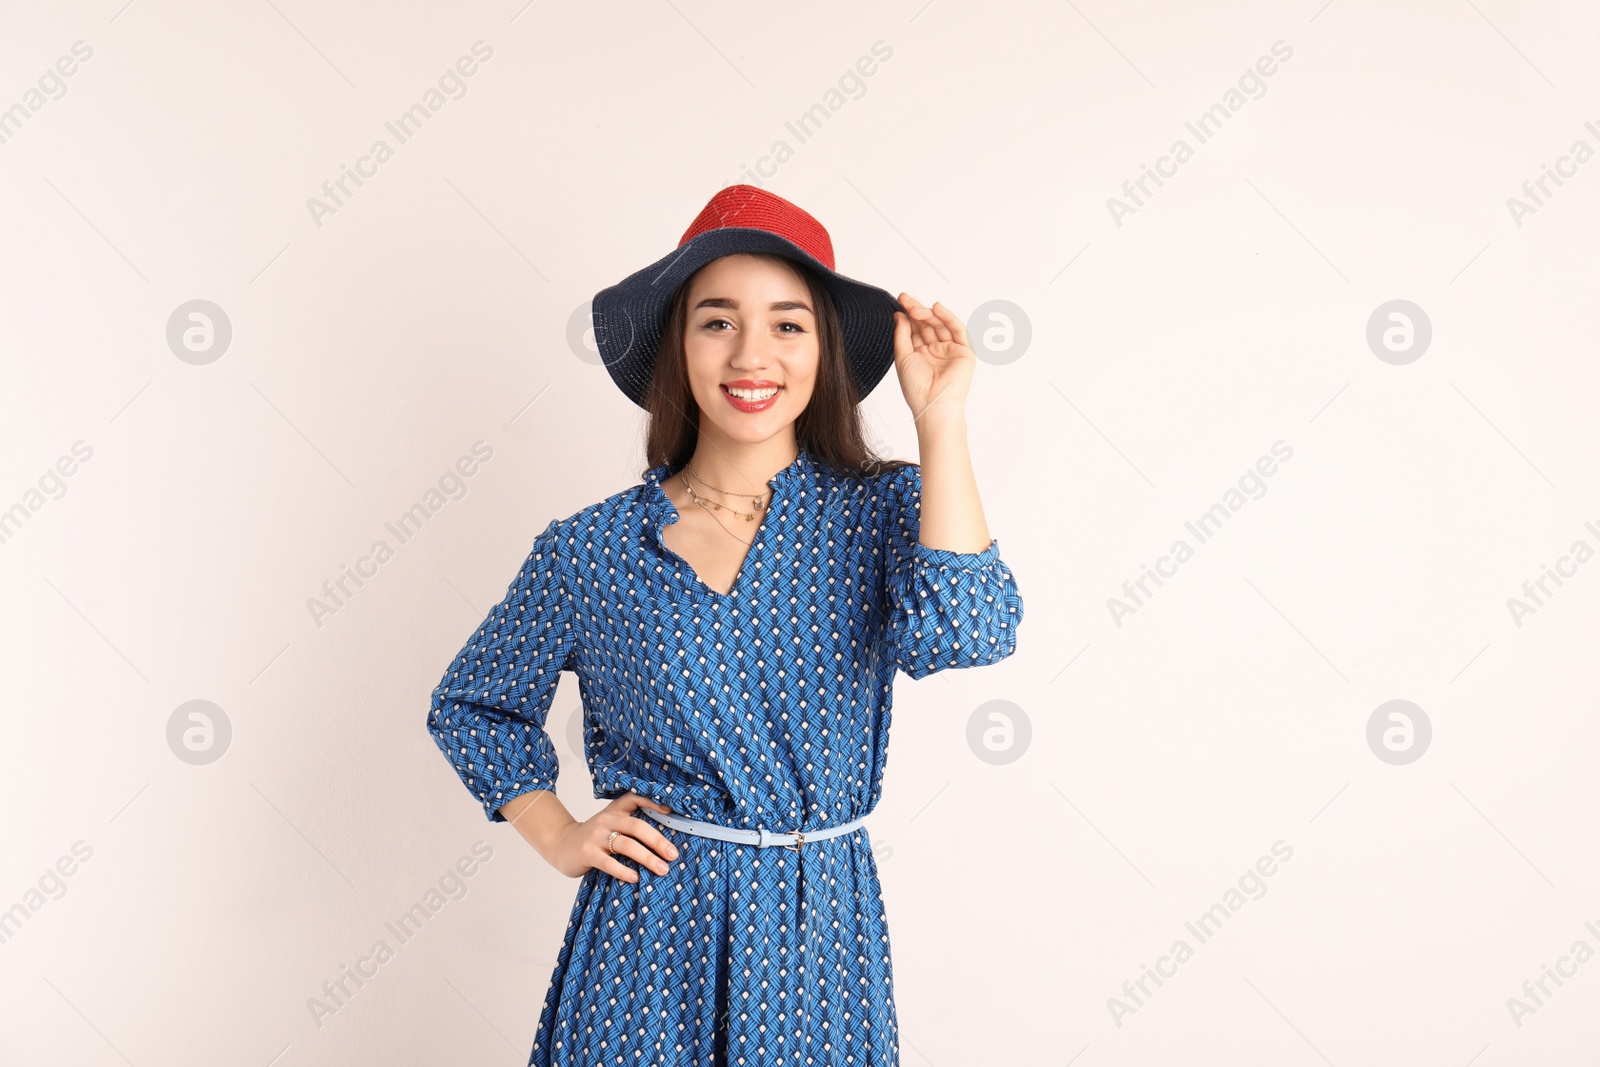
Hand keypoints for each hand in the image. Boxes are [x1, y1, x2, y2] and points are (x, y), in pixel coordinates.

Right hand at [546, 791, 679, 881]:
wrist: (560, 844)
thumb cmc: (594, 837)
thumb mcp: (610, 824)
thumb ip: (630, 827)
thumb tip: (664, 843)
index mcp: (615, 810)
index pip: (634, 798)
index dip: (653, 802)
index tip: (670, 811)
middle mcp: (606, 820)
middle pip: (637, 826)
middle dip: (658, 841)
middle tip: (673, 855)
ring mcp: (596, 836)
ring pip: (626, 845)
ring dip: (647, 858)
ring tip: (662, 869)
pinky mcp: (587, 853)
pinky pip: (609, 863)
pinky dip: (624, 871)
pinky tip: (636, 878)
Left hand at [892, 293, 974, 425]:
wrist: (932, 404)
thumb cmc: (916, 388)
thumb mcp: (902, 356)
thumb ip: (901, 334)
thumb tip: (899, 315)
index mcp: (921, 354)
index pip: (916, 329)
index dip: (908, 314)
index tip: (899, 301)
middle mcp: (936, 351)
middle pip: (928, 324)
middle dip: (916, 310)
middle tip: (905, 300)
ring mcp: (950, 351)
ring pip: (941, 325)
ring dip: (928, 313)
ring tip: (915, 308)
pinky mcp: (964, 352)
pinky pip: (957, 330)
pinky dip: (948, 317)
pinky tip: (936, 308)